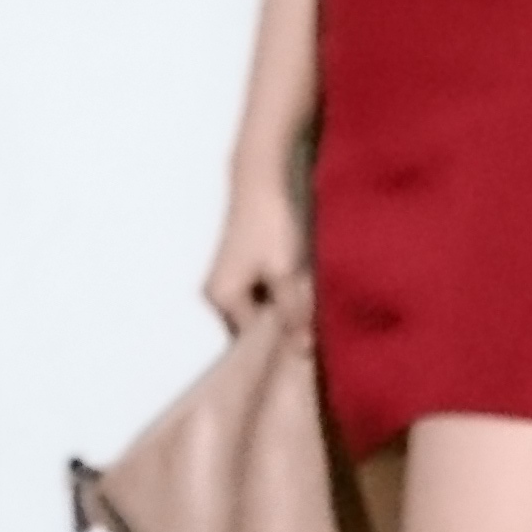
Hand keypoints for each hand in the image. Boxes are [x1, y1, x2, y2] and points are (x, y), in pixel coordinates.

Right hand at [203, 176, 313, 340]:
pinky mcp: (238, 272)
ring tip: (308, 308)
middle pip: (254, 329)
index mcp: (224, 300)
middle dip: (282, 329)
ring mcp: (226, 284)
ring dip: (282, 313)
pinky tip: (299, 291)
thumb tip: (303, 347)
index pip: (254, 341)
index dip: (282, 344)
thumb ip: (293, 311)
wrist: (261, 184)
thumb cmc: (270, 226)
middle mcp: (218, 297)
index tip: (310, 345)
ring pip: (259, 313)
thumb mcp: (285, 273)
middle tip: (312, 328)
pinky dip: (279, 299)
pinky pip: (260, 298)